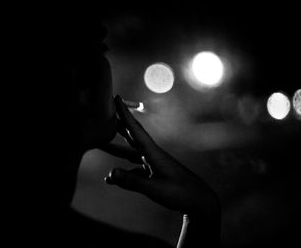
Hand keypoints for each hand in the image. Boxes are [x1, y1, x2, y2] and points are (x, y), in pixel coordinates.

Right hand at [100, 95, 219, 217]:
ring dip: (115, 148)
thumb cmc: (180, 193)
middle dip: (118, 125)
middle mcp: (152, 155)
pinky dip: (121, 172)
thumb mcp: (154, 189)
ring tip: (100, 143)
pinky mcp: (153, 174)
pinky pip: (133, 169)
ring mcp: (153, 164)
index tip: (116, 97)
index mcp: (153, 153)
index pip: (135, 129)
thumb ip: (132, 182)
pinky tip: (111, 178)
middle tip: (104, 113)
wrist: (199, 202)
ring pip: (130, 153)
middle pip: (131, 136)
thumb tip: (110, 173)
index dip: (124, 113)